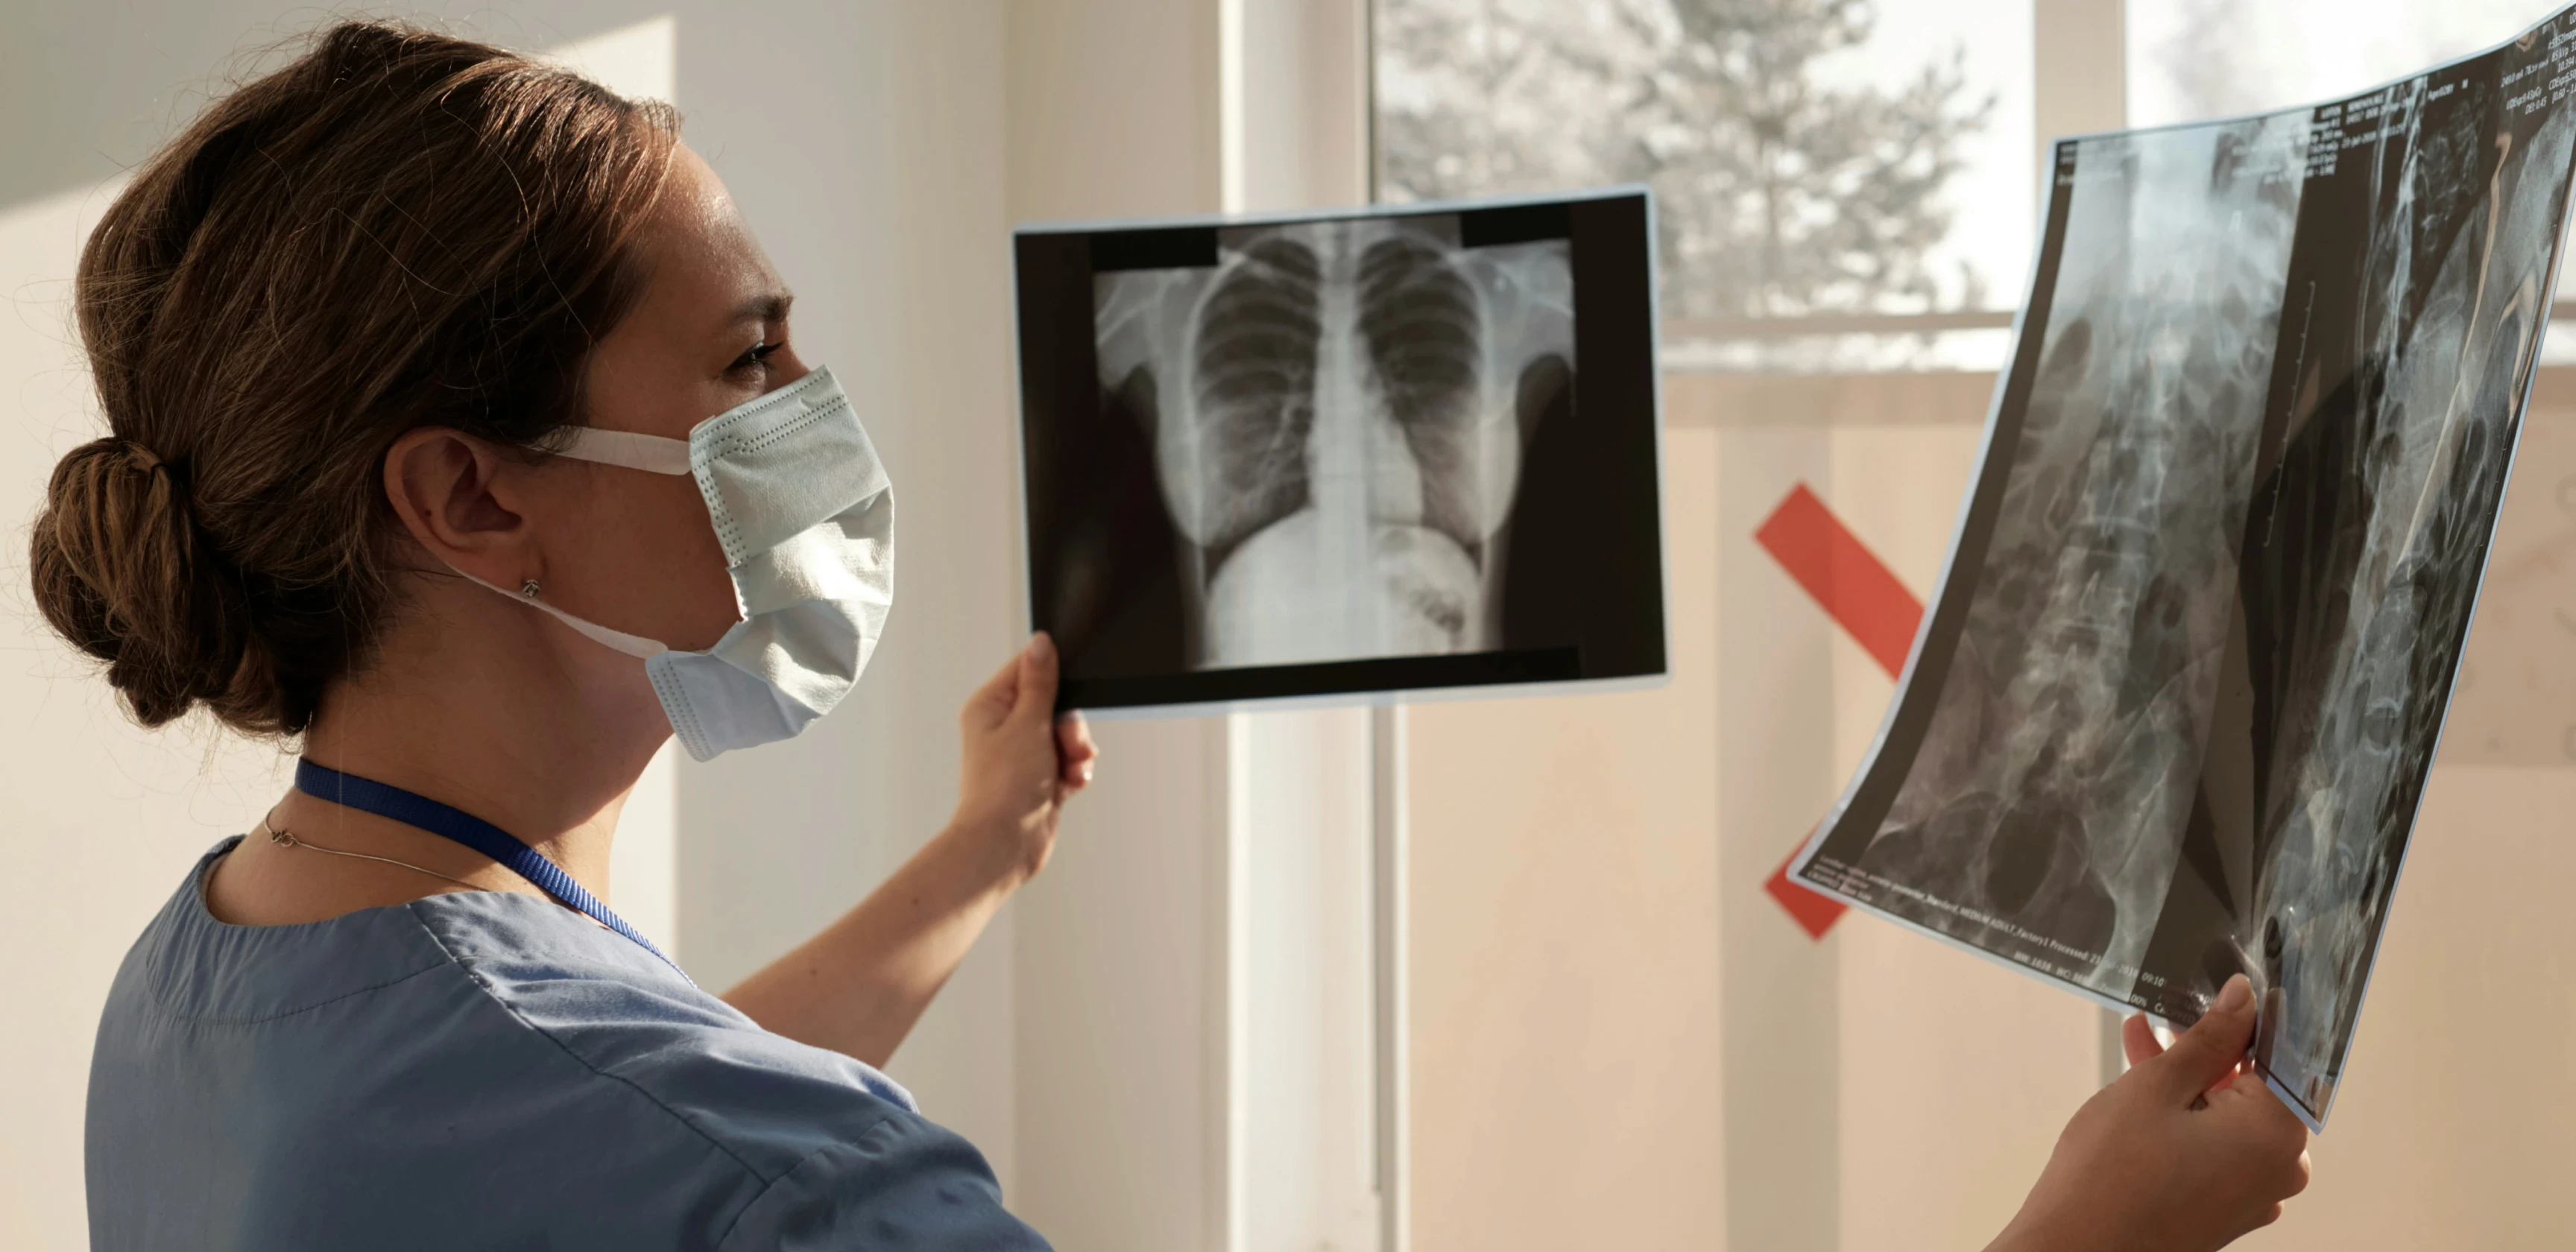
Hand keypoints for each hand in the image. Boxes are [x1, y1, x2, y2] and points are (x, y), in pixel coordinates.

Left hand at [952, 633, 1097, 883]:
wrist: (1004, 844)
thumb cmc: (1005, 786)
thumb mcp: (1028, 723)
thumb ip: (1040, 683)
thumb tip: (1041, 643)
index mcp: (990, 706)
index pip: (1027, 670)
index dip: (1053, 679)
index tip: (1068, 694)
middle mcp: (1003, 728)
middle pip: (1054, 704)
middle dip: (1071, 726)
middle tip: (1070, 744)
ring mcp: (1021, 755)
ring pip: (1066, 735)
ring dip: (1076, 752)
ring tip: (1072, 770)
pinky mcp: (1038, 779)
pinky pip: (1068, 762)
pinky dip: (1075, 772)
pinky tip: (1071, 785)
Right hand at [1989, 975, 2311, 1251]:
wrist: (2075, 1251)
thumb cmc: (2111, 1177)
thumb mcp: (2156, 1087)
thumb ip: (2208, 1039)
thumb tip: (2241, 998)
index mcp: (2277, 1133)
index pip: (2277, 1054)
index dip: (2244, 1016)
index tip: (2218, 988)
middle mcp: (2278, 1168)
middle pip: (2252, 1086)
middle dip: (2206, 1048)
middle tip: (2162, 1017)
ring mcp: (2252, 1194)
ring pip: (2228, 1116)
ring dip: (2188, 1080)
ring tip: (2139, 1046)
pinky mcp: (2224, 1209)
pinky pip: (2216, 1148)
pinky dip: (2187, 1118)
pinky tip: (2144, 1094)